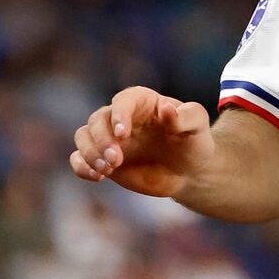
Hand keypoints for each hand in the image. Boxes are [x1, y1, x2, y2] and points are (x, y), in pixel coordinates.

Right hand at [70, 86, 213, 199]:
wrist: (188, 171)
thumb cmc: (194, 142)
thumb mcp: (198, 127)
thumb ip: (186, 117)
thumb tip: (167, 110)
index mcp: (144, 101)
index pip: (123, 100)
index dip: (119, 115)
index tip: (122, 134)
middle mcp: (122, 117)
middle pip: (97, 119)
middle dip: (102, 140)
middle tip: (116, 161)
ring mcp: (110, 138)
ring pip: (83, 135)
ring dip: (89, 153)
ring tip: (107, 170)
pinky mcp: (103, 159)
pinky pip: (79, 158)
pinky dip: (81, 166)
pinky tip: (97, 177)